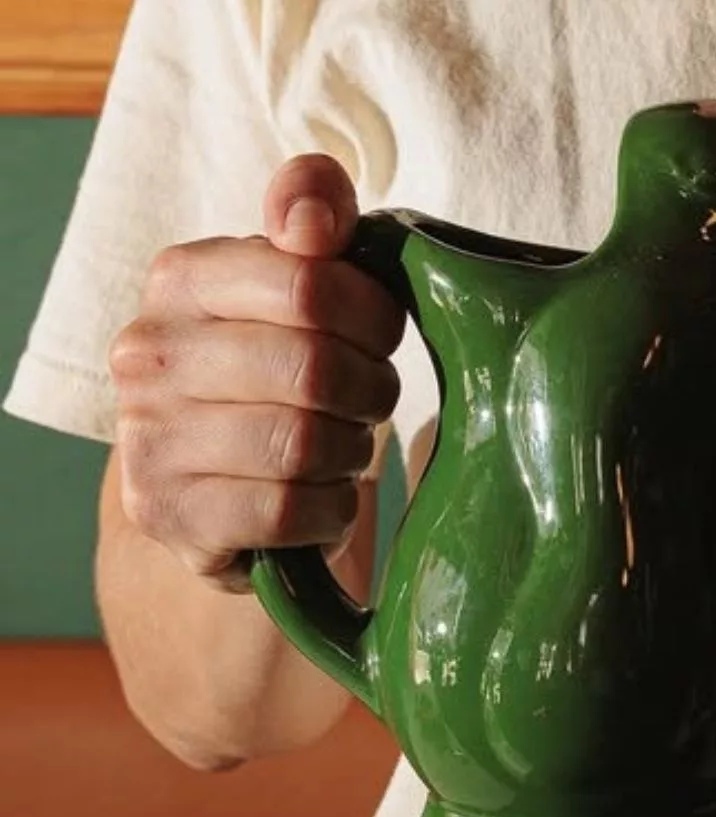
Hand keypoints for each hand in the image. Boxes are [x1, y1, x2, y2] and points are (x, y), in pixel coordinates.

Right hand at [110, 154, 404, 591]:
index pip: (311, 285)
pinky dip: (328, 509)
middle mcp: (146, 352)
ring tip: (340, 445)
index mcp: (182, 278)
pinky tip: (318, 496)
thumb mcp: (304, 279)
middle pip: (314, 368)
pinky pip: (287, 511)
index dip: (374, 317)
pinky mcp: (167, 514)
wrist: (223, 483)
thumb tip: (311, 217)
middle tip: (370, 399)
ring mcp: (147, 437)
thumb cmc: (281, 365)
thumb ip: (316, 214)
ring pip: (302, 444)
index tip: (379, 335)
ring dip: (348, 450)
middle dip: (369, 390)